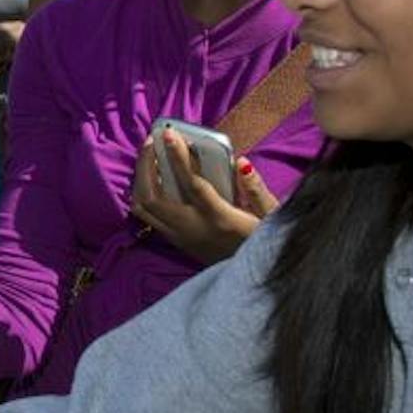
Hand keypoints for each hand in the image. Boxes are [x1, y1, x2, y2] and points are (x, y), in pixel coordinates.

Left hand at [130, 130, 278, 264]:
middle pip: (152, 196)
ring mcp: (179, 238)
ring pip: (143, 207)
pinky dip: (144, 193)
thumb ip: (256, 190)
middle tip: (151, 142)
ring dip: (140, 179)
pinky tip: (154, 178)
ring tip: (150, 157)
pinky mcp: (176, 243)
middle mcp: (192, 228)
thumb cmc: (266, 242)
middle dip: (146, 165)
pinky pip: (147, 216)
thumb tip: (242, 163)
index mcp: (218, 218)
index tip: (169, 133)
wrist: (254, 279)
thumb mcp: (272, 217)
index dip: (178, 156)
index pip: (191, 183)